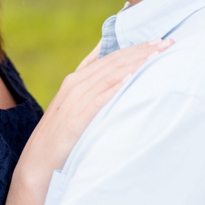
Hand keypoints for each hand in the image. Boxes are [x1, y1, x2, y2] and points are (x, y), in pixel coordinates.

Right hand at [18, 39, 171, 184]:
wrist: (38, 164)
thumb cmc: (61, 137)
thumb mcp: (76, 108)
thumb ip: (94, 90)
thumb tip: (120, 78)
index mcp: (76, 79)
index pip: (111, 56)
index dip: (135, 46)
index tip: (158, 40)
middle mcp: (75, 84)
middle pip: (114, 61)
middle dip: (142, 50)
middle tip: (167, 42)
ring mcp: (75, 100)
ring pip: (110, 75)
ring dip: (135, 63)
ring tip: (157, 55)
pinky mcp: (76, 119)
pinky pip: (99, 99)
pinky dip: (115, 87)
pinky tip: (131, 78)